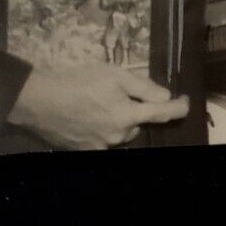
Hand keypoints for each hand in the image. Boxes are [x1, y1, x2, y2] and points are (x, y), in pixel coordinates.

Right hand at [9, 62, 189, 150]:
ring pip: (120, 133)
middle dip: (135, 111)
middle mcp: (117, 137)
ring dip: (118, 120)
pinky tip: (88, 116)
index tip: (186, 101)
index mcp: (127, 117)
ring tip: (98, 102)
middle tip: (119, 93)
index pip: (162, 114)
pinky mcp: (83, 150)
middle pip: (137, 124)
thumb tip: (166, 96)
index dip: (178, 107)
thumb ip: (143, 87)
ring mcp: (99, 147)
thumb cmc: (78, 82)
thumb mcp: (115, 75)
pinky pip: (102, 140)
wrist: (38, 100)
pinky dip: (101, 128)